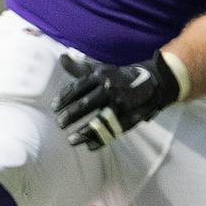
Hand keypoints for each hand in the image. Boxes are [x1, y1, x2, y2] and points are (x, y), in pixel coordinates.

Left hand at [53, 51, 180, 150]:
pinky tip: (89, 147)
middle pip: (87, 103)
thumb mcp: (99, 70)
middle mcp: (111, 89)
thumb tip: (62, 57)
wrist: (151, 81)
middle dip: (71, 115)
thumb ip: (78, 68)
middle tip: (60, 124)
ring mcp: (122, 103)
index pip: (78, 87)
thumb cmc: (115, 77)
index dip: (64, 98)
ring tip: (71, 140)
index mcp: (101, 76)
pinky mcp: (131, 116)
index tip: (54, 108)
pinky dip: (102, 140)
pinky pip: (115, 130)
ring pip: (101, 119)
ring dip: (85, 132)